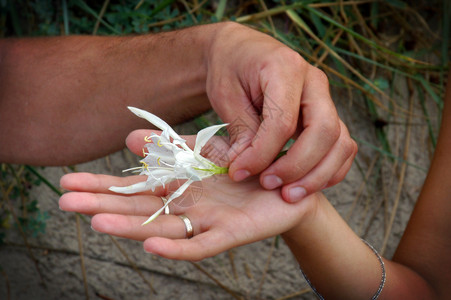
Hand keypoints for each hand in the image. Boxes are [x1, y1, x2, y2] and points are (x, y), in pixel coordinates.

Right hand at [59, 131, 317, 259]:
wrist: (286, 183)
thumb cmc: (244, 168)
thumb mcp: (206, 151)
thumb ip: (172, 147)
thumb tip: (129, 139)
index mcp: (179, 188)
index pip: (134, 188)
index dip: (102, 185)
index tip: (68, 180)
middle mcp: (187, 208)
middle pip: (140, 209)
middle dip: (104, 206)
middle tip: (65, 202)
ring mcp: (207, 222)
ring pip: (163, 227)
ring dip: (131, 227)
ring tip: (96, 223)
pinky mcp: (231, 234)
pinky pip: (202, 243)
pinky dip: (178, 246)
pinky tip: (152, 244)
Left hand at [206, 22, 356, 201]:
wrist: (243, 53)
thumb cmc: (231, 70)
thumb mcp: (226, 95)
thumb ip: (241, 130)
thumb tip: (246, 168)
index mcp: (286, 68)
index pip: (284, 121)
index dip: (262, 154)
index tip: (238, 172)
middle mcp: (314, 82)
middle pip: (324, 131)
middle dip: (297, 166)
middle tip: (268, 185)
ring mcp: (325, 99)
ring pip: (340, 142)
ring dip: (318, 175)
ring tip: (288, 194)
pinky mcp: (327, 115)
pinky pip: (342, 147)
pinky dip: (329, 170)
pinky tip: (305, 185)